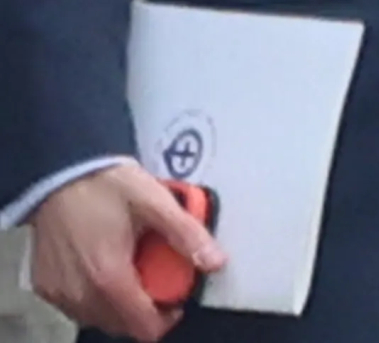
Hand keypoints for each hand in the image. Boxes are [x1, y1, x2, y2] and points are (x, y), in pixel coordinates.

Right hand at [28, 160, 224, 340]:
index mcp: (109, 277)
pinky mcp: (45, 286)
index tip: (177, 296)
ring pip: (98, 319)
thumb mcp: (156, 202)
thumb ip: (187, 235)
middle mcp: (79, 293)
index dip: (168, 318)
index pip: (143, 326)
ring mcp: (58, 292)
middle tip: (156, 275)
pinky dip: (95, 298)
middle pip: (122, 326)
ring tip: (132, 268)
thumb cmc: (106, 185)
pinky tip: (107, 269)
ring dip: (120, 305)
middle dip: (146, 309)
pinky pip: (76, 307)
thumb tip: (215, 261)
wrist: (61, 170)